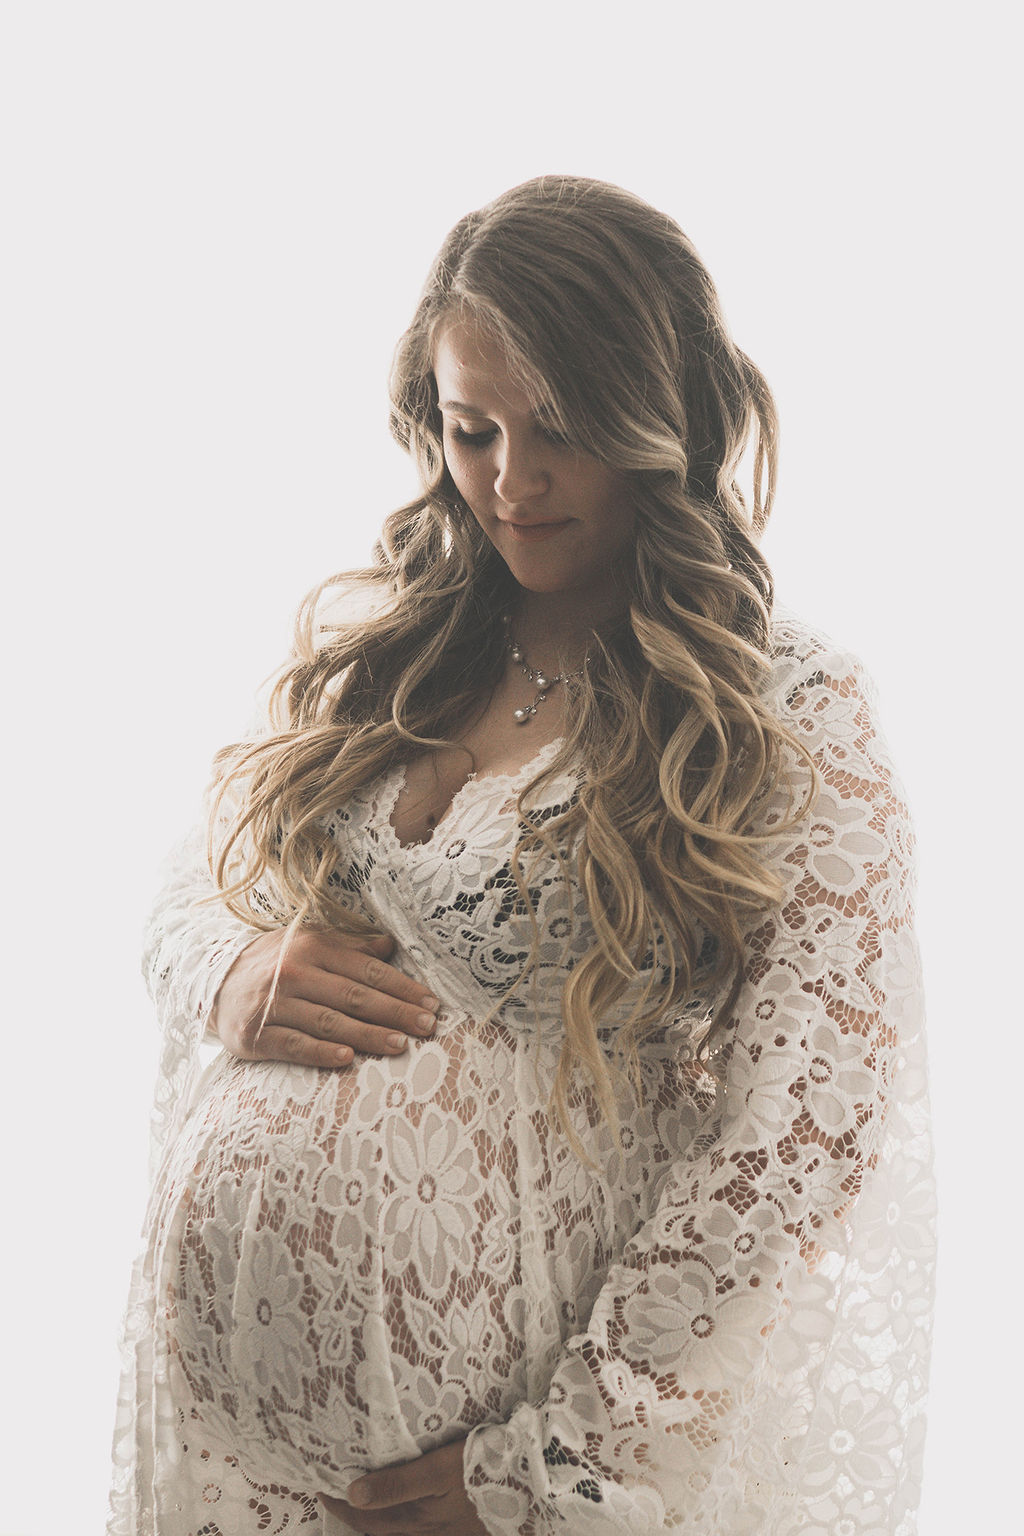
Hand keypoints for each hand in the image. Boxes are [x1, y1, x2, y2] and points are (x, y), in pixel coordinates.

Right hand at [212, 928, 440, 1068]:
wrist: (217, 985)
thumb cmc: (276, 963)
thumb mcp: (309, 943)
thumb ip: (350, 947)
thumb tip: (390, 945)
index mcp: (313, 947)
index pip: (367, 970)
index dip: (402, 987)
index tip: (430, 1003)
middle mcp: (294, 972)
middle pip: (354, 996)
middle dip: (395, 1012)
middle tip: (427, 1027)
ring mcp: (274, 1004)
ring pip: (329, 1022)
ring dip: (367, 1035)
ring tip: (400, 1046)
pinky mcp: (257, 1035)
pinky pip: (295, 1045)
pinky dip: (321, 1052)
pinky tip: (348, 1060)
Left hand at [318, 1435, 487, 1533]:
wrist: (530, 1484)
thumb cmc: (483, 1470)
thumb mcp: (438, 1470)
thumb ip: (396, 1484)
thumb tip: (352, 1492)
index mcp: (416, 1519)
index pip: (365, 1517)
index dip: (338, 1504)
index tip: (317, 1485)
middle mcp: (426, 1532)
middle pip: (378, 1528)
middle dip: (352, 1513)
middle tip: (331, 1492)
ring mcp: (444, 1533)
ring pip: (398, 1531)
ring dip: (376, 1519)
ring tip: (361, 1501)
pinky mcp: (460, 1528)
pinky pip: (419, 1528)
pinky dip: (401, 1520)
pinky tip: (405, 1511)